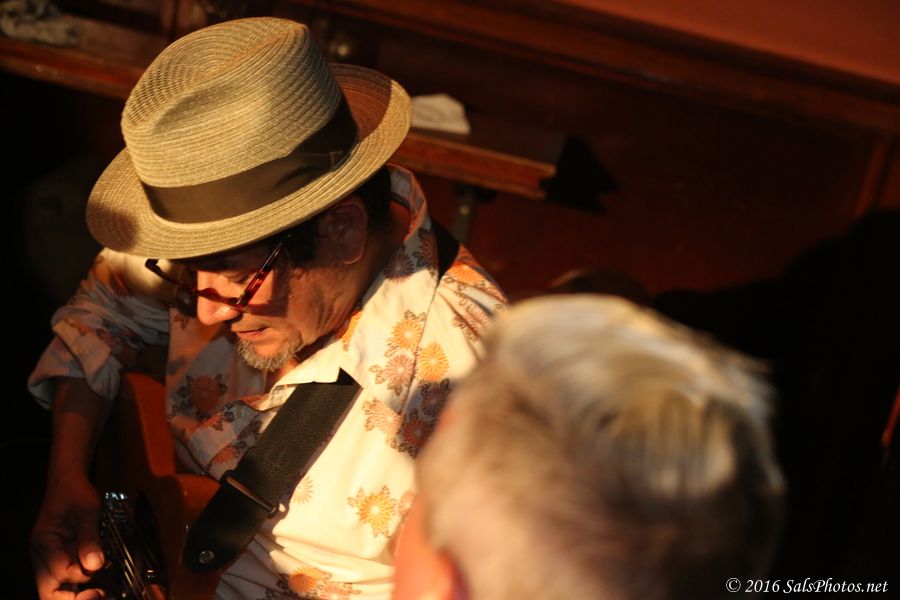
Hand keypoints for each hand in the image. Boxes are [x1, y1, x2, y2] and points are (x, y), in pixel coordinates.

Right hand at [30, 472, 104, 599]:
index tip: (100, 565)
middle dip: (73, 597)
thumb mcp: (87, 511)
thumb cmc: (75, 493)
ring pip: (56, 590)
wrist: (68, 483)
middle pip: (49, 592)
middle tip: (98, 592)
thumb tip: (95, 565)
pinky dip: (81, 584)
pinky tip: (98, 580)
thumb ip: (90, 539)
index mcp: (43, 542)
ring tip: (101, 589)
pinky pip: (66, 581)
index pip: (59, 572)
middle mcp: (41, 556)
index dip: (82, 574)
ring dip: (78, 592)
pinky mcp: (59, 561)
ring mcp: (49, 561)